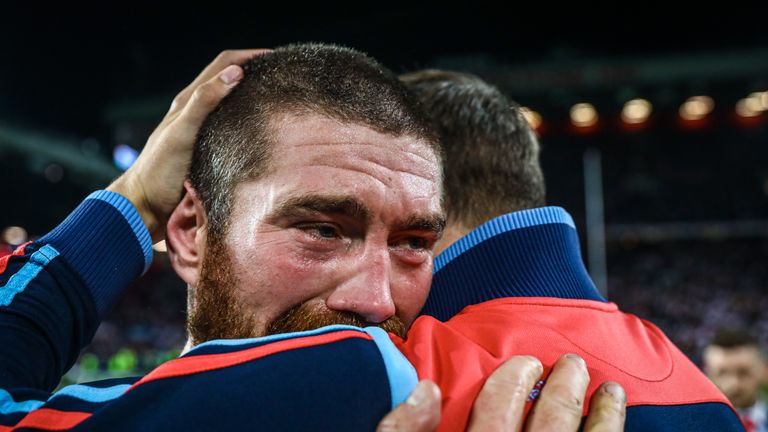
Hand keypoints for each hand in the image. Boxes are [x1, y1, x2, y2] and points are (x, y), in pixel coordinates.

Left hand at [107, 49, 269, 241]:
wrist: (144, 206)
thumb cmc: (159, 171)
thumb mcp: (181, 133)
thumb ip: (204, 102)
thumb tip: (235, 72)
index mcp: (188, 101)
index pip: (223, 64)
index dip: (248, 56)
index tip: (275, 57)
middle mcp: (195, 112)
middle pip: (228, 79)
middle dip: (254, 70)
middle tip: (282, 74)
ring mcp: (200, 131)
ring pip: (230, 103)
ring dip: (251, 93)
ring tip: (277, 97)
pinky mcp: (205, 149)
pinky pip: (230, 125)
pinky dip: (247, 118)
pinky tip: (261, 129)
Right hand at [376, 354, 625, 430]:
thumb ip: (399, 430)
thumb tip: (425, 390)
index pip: (495, 416)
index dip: (512, 383)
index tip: (525, 363)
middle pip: (549, 429)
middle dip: (564, 392)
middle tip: (572, 365)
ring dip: (604, 418)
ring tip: (609, 390)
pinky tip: (616, 422)